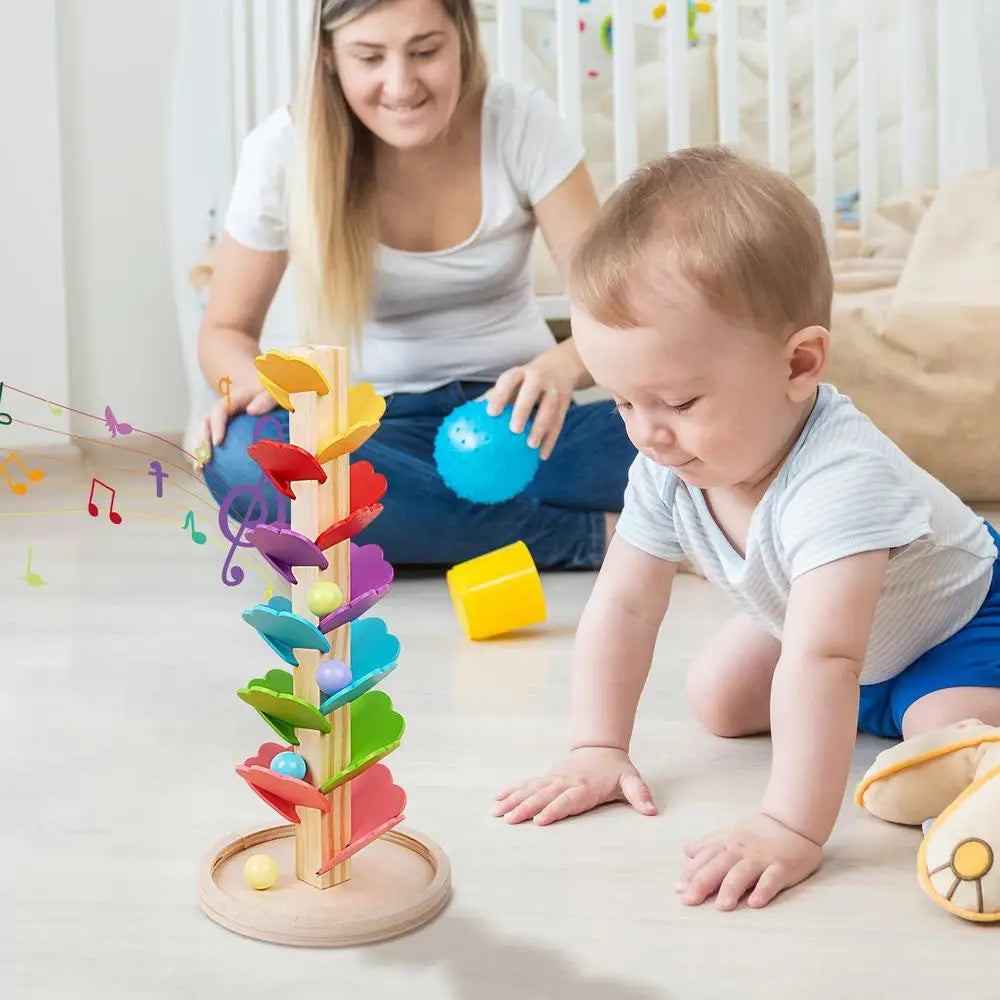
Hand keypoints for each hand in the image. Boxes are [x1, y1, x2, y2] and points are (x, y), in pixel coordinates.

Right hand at [192, 383, 275, 469]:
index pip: (220, 411)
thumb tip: (251, 411)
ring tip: (199, 469)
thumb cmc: (272, 398)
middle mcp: (223, 410)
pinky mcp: (221, 432)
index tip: (218, 442)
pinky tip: (206, 472)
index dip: (217, 426)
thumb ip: (266, 400)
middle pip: (206, 424)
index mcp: (234, 400)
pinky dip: (205, 455)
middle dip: (203, 443)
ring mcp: (220, 421)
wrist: (269, 400)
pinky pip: (210, 443)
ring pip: (203, 434)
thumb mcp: (273, 395)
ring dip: (199, 451)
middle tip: (206, 460)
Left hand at [483, 357, 576, 460]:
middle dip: (523, 410)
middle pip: (531, 392)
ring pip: (549, 409)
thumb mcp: (511, 382)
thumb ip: (492, 396)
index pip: (509, 380)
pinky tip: (542, 456)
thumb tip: (465, 414)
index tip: (491, 413)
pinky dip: (551, 440)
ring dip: (540, 427)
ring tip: (531, 446)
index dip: (500, 395)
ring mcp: (554, 391)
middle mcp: (538, 379)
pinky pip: (559, 423)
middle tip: (514, 430)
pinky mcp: (565, 404)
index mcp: (520, 373)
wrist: (561, 367)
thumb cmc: (525, 380)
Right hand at [493, 746, 657, 824]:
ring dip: (514, 800)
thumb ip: (639, 794)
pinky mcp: (547, 777)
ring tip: (497, 812)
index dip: (554, 810)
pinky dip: (512, 790)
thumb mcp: (631, 780)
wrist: (600, 747)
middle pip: (544, 796)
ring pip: (531, 789)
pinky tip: (497, 798)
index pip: (568, 800)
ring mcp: (554, 778)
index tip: (540, 820)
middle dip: (527, 808)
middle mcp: (566, 782)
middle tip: (511, 820)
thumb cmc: (616, 769)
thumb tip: (651, 811)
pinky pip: (527, 784)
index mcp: (585, 786)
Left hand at [675, 812, 821, 910]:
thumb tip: (685, 851)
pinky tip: (755, 903)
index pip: (706, 859)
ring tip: (721, 907)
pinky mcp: (783, 866)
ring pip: (743, 873)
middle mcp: (742, 850)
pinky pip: (772, 879)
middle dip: (703, 883)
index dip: (691, 873)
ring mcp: (762, 858)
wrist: (792, 821)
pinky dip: (764, 890)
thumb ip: (709, 844)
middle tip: (689, 900)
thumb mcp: (730, 834)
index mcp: (728, 843)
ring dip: (731, 889)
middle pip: (719, 866)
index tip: (679, 890)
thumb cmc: (758, 832)